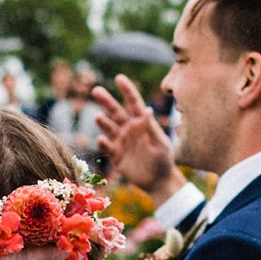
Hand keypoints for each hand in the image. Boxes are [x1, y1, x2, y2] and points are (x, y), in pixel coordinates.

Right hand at [93, 75, 181, 203]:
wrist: (159, 181)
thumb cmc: (164, 159)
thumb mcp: (161, 143)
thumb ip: (152, 128)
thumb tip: (147, 110)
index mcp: (142, 123)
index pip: (133, 103)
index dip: (127, 90)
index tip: (119, 78)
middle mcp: (129, 129)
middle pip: (115, 112)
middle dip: (106, 101)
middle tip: (96, 90)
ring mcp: (121, 142)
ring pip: (109, 128)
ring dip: (103, 122)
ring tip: (99, 117)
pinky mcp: (116, 156)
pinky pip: (107, 147)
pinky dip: (103, 143)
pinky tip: (100, 139)